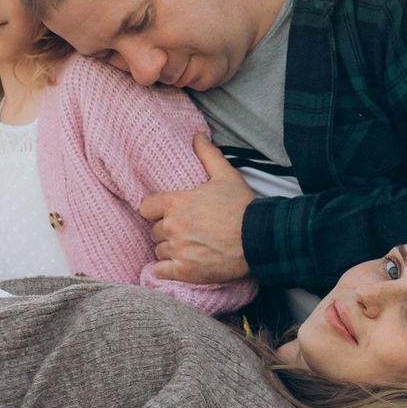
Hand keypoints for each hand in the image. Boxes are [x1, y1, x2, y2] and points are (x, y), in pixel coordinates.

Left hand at [137, 135, 255, 283]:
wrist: (260, 238)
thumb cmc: (242, 206)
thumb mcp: (226, 175)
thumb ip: (208, 155)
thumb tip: (198, 135)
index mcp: (176, 202)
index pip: (146, 207)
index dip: (156, 210)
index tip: (169, 214)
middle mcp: (172, 226)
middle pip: (154, 230)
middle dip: (167, 231)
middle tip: (186, 232)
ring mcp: (178, 249)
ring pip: (159, 250)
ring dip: (169, 250)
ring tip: (189, 248)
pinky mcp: (184, 271)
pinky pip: (160, 271)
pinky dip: (166, 270)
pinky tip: (180, 265)